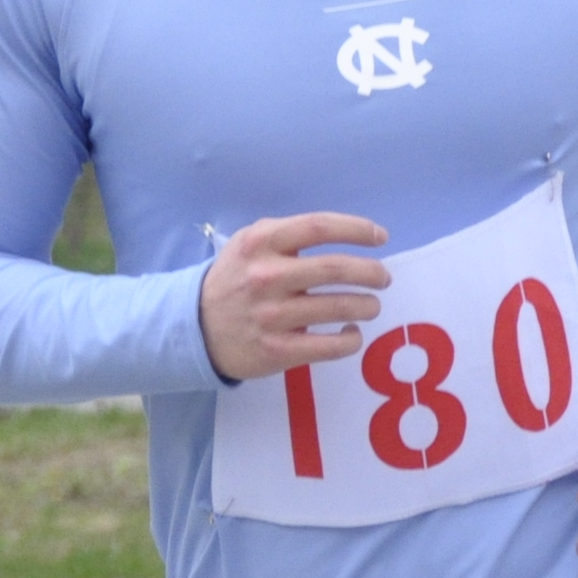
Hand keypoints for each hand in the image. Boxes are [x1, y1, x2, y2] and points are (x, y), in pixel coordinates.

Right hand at [198, 213, 392, 383]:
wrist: (195, 327)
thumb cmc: (234, 279)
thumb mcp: (249, 244)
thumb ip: (287, 235)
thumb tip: (343, 235)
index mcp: (260, 243)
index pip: (318, 227)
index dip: (356, 229)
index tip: (380, 236)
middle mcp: (266, 276)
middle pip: (335, 268)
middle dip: (371, 272)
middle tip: (383, 278)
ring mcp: (271, 315)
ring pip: (338, 307)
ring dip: (366, 306)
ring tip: (371, 306)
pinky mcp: (276, 350)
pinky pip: (328, 346)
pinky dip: (350, 339)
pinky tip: (351, 333)